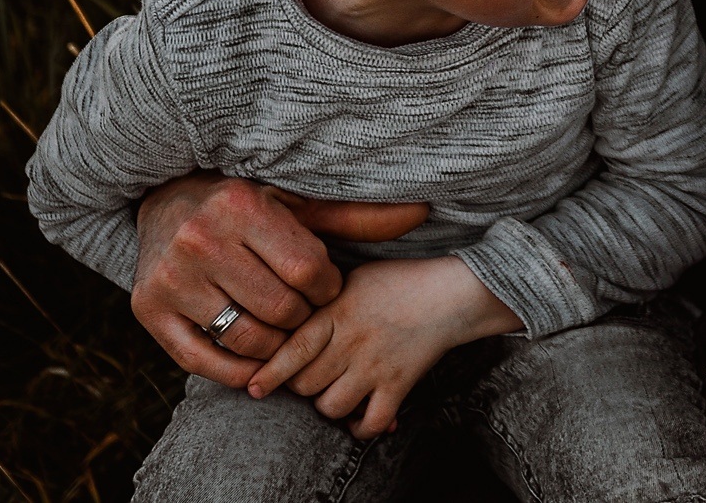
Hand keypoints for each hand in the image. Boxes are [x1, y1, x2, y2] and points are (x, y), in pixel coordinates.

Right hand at [130, 173, 429, 387]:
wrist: (166, 204)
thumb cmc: (247, 207)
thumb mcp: (296, 203)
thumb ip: (355, 216)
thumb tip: (422, 213)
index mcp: (241, 206)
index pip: (308, 271)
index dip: (328, 289)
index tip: (325, 287)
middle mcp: (200, 239)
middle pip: (280, 310)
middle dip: (303, 319)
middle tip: (303, 312)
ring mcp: (170, 278)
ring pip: (247, 340)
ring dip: (275, 346)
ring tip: (281, 330)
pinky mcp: (148, 311)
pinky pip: (202, 362)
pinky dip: (236, 371)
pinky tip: (255, 362)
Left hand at [246, 256, 522, 437]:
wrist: (452, 291)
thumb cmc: (399, 280)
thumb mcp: (352, 277)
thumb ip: (320, 299)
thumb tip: (288, 317)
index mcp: (336, 312)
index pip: (292, 350)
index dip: (269, 374)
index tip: (253, 388)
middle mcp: (351, 342)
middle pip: (304, 385)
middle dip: (299, 386)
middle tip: (307, 378)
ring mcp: (375, 366)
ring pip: (330, 407)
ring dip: (326, 406)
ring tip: (332, 393)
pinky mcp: (398, 385)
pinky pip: (370, 422)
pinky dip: (360, 428)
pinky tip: (356, 418)